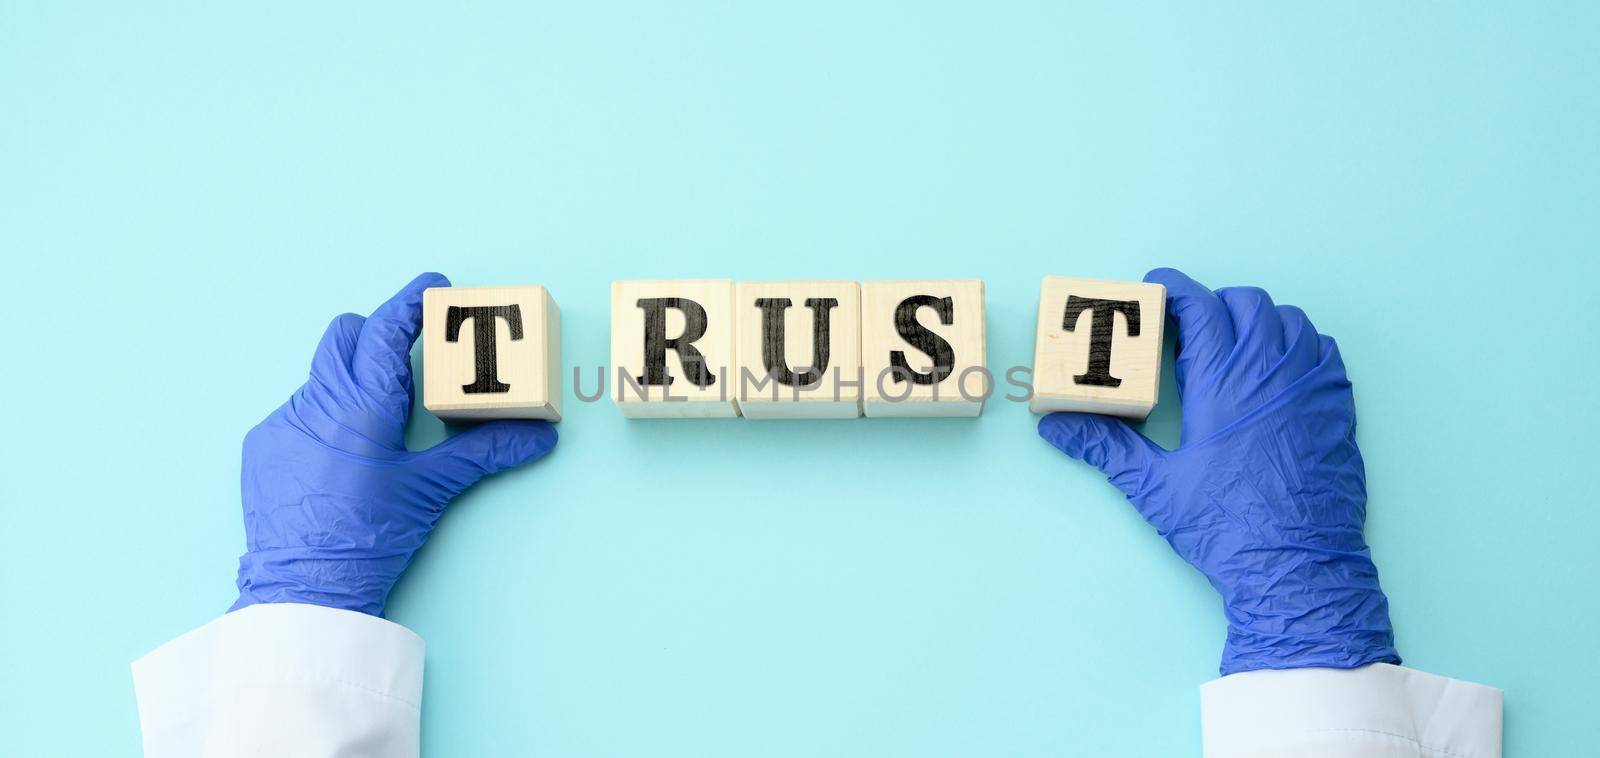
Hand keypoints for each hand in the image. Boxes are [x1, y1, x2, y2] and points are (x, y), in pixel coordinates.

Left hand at [231, 273, 557, 616]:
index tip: (434, 287)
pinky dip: (327, 415)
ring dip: (353, 379)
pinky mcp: (264, 446)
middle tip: (409, 348)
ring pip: (323, 375)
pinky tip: (346, 452)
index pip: (388, 330)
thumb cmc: (370, 538)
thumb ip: (484, 452)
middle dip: (378, 332)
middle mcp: (316, 403)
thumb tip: (538, 435)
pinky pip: (300, 410)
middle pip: (345, 335)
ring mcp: (284, 422)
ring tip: (382, 416)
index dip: (413, 302)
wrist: (305, 590)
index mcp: (362, 406)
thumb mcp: (431, 490)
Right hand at [1038, 268, 1397, 674]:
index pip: (1201, 307)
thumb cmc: (1226, 527)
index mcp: (1224, 383)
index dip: (1174, 288)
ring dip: (1258, 320)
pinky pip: (1323, 351)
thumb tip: (1057, 426)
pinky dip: (1298, 344)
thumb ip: (1105, 446)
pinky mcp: (1338, 408)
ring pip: (1289, 320)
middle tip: (1190, 326)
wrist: (1296, 567)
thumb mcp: (1155, 486)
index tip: (1155, 286)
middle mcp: (1271, 373)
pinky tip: (1277, 368)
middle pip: (1247, 303)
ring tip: (1233, 343)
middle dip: (1214, 303)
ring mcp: (1311, 388)